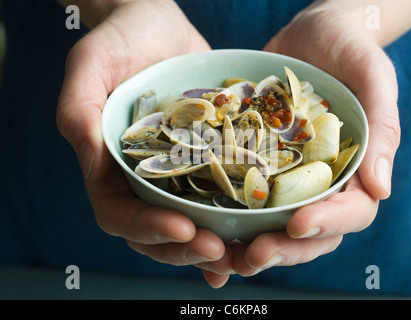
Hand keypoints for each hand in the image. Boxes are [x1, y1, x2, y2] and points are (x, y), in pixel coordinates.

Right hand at [56, 0, 227, 277]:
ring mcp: (174, 171)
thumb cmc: (120, 39)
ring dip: (210, 247)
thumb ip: (78, 110)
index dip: (147, 227)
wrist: (158, 22)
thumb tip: (90, 158)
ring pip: (188, 223)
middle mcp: (141, 176)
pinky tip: (252, 239)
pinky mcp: (205, 158)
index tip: (183, 228)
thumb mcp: (90, 64)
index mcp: (108, 165)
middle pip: (155, 230)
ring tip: (241, 257)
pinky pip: (215, 197)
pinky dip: (229, 224)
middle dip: (184, 247)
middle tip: (218, 251)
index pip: (119, 213)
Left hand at [216, 1, 400, 278]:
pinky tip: (204, 226)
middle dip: (283, 248)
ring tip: (225, 255)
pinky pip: (244, 193)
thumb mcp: (373, 78)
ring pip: (273, 223)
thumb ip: (381, 130)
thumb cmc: (350, 50)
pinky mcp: (257, 162)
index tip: (298, 223)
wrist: (312, 33)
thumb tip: (380, 189)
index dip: (327, 223)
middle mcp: (319, 181)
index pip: (350, 212)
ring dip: (251, 244)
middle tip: (253, 255)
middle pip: (308, 231)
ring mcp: (286, 175)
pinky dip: (227, 215)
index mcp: (354, 170)